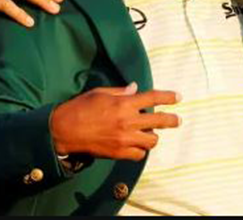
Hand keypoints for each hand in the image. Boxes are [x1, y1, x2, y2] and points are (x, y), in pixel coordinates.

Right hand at [50, 82, 180, 160]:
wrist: (65, 131)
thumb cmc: (80, 108)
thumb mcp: (100, 93)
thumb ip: (120, 91)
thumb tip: (135, 88)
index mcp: (123, 103)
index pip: (153, 98)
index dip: (168, 97)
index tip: (178, 97)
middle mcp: (127, 121)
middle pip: (159, 121)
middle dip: (172, 120)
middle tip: (177, 120)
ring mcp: (124, 139)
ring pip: (152, 140)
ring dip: (153, 135)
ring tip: (151, 133)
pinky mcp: (119, 153)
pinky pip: (140, 154)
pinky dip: (142, 149)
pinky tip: (138, 145)